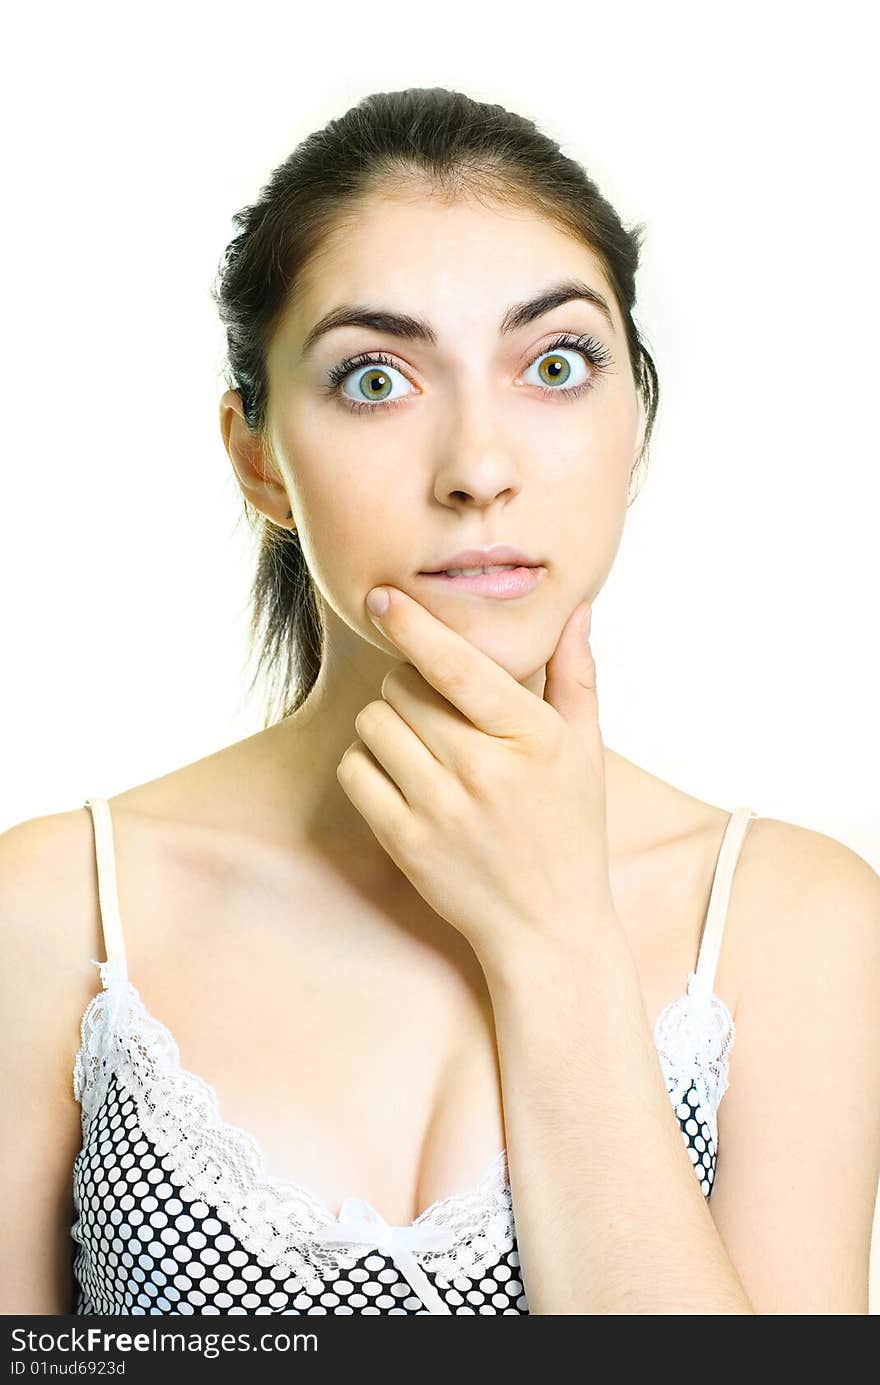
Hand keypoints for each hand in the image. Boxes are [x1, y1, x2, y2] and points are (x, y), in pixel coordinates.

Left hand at [336, 586, 614, 970]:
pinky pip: (355, 771)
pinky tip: (398, 774)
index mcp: (532, 737)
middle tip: (433, 706)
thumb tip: (576, 608)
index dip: (414, 625)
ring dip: (386, 722)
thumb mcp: (585, 749)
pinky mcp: (405, 843)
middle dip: (408, 684)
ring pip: (373, 723)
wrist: (548, 926)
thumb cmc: (570, 828)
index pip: (457, 666)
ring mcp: (441, 809)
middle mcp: (484, 770)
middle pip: (403, 687)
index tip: (384, 597)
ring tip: (418, 742)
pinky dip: (366, 763)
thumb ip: (576, 674)